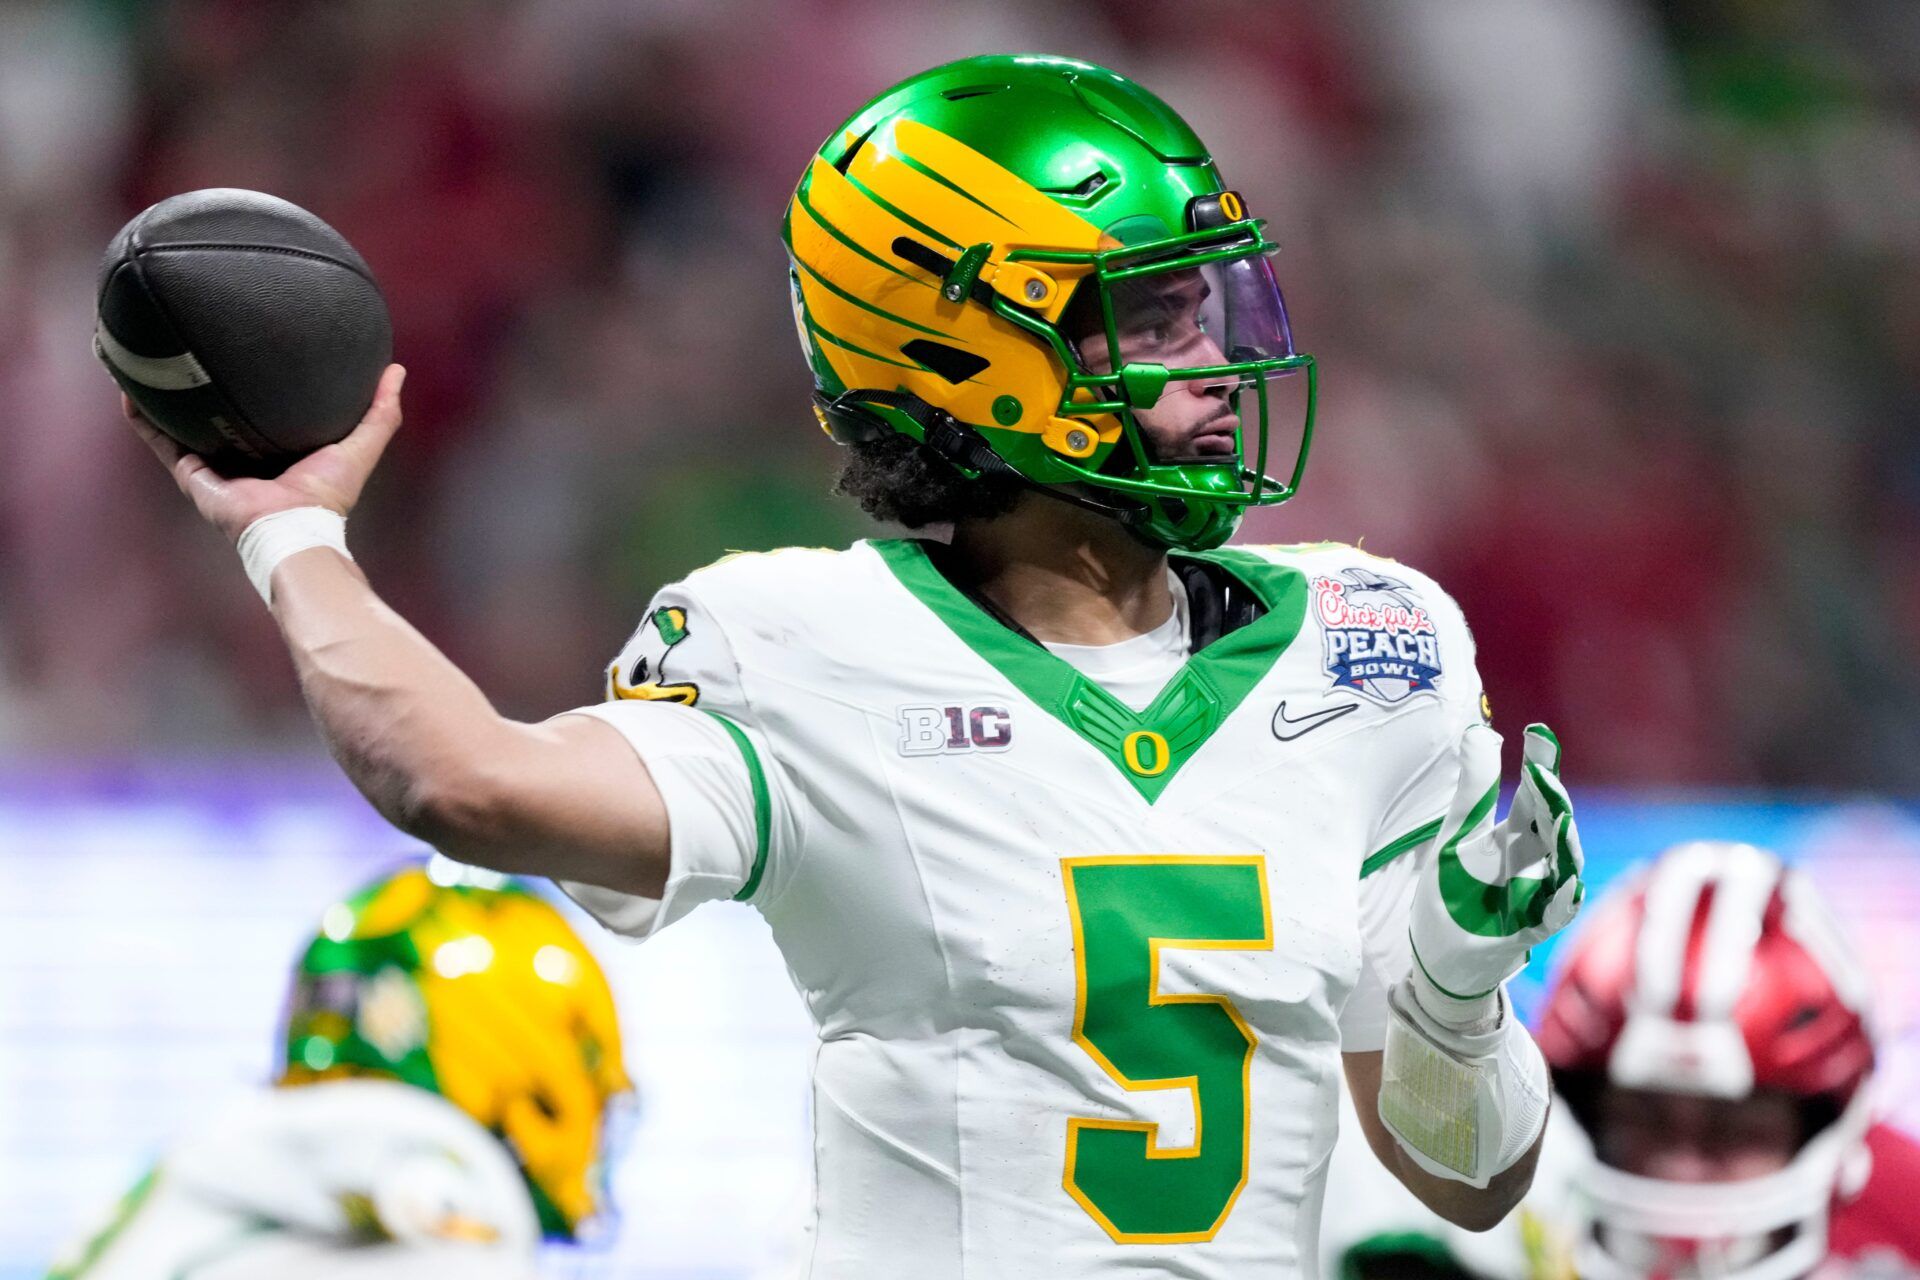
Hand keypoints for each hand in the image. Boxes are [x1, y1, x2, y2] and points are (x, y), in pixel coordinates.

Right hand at [127, 363, 405, 542]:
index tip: (243, 350)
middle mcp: (243, 457)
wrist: (294, 528)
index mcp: (277, 449)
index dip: (253, 383)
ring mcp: (214, 467)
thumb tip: (396, 370)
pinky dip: (144, 420)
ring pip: (180, 424)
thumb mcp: (360, 444)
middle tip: (188, 348)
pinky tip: (128, 392)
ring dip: (162, 397)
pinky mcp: (192, 476)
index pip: (261, 410)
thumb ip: (380, 411)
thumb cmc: (328, 495)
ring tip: (145, 362)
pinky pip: (161, 442)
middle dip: (201, 386)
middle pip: (216, 414)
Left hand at [1408, 722, 1583, 1018]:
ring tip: (1559, 821)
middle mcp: (1531, 861)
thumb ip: (1472, 791)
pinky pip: (1553, 915)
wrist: (1440, 958)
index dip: (1538, 765)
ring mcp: (1535, 895)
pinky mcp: (1529, 930)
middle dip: (1551, 800)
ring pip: (1562, 866)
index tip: (1536, 732)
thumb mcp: (1453, 838)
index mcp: (1511, 836)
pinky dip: (1562, 902)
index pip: (1531, 794)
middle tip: (1544, 775)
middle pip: (1550, 825)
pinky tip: (1567, 886)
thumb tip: (1480, 732)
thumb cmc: (1451, 893)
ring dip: (1563, 845)